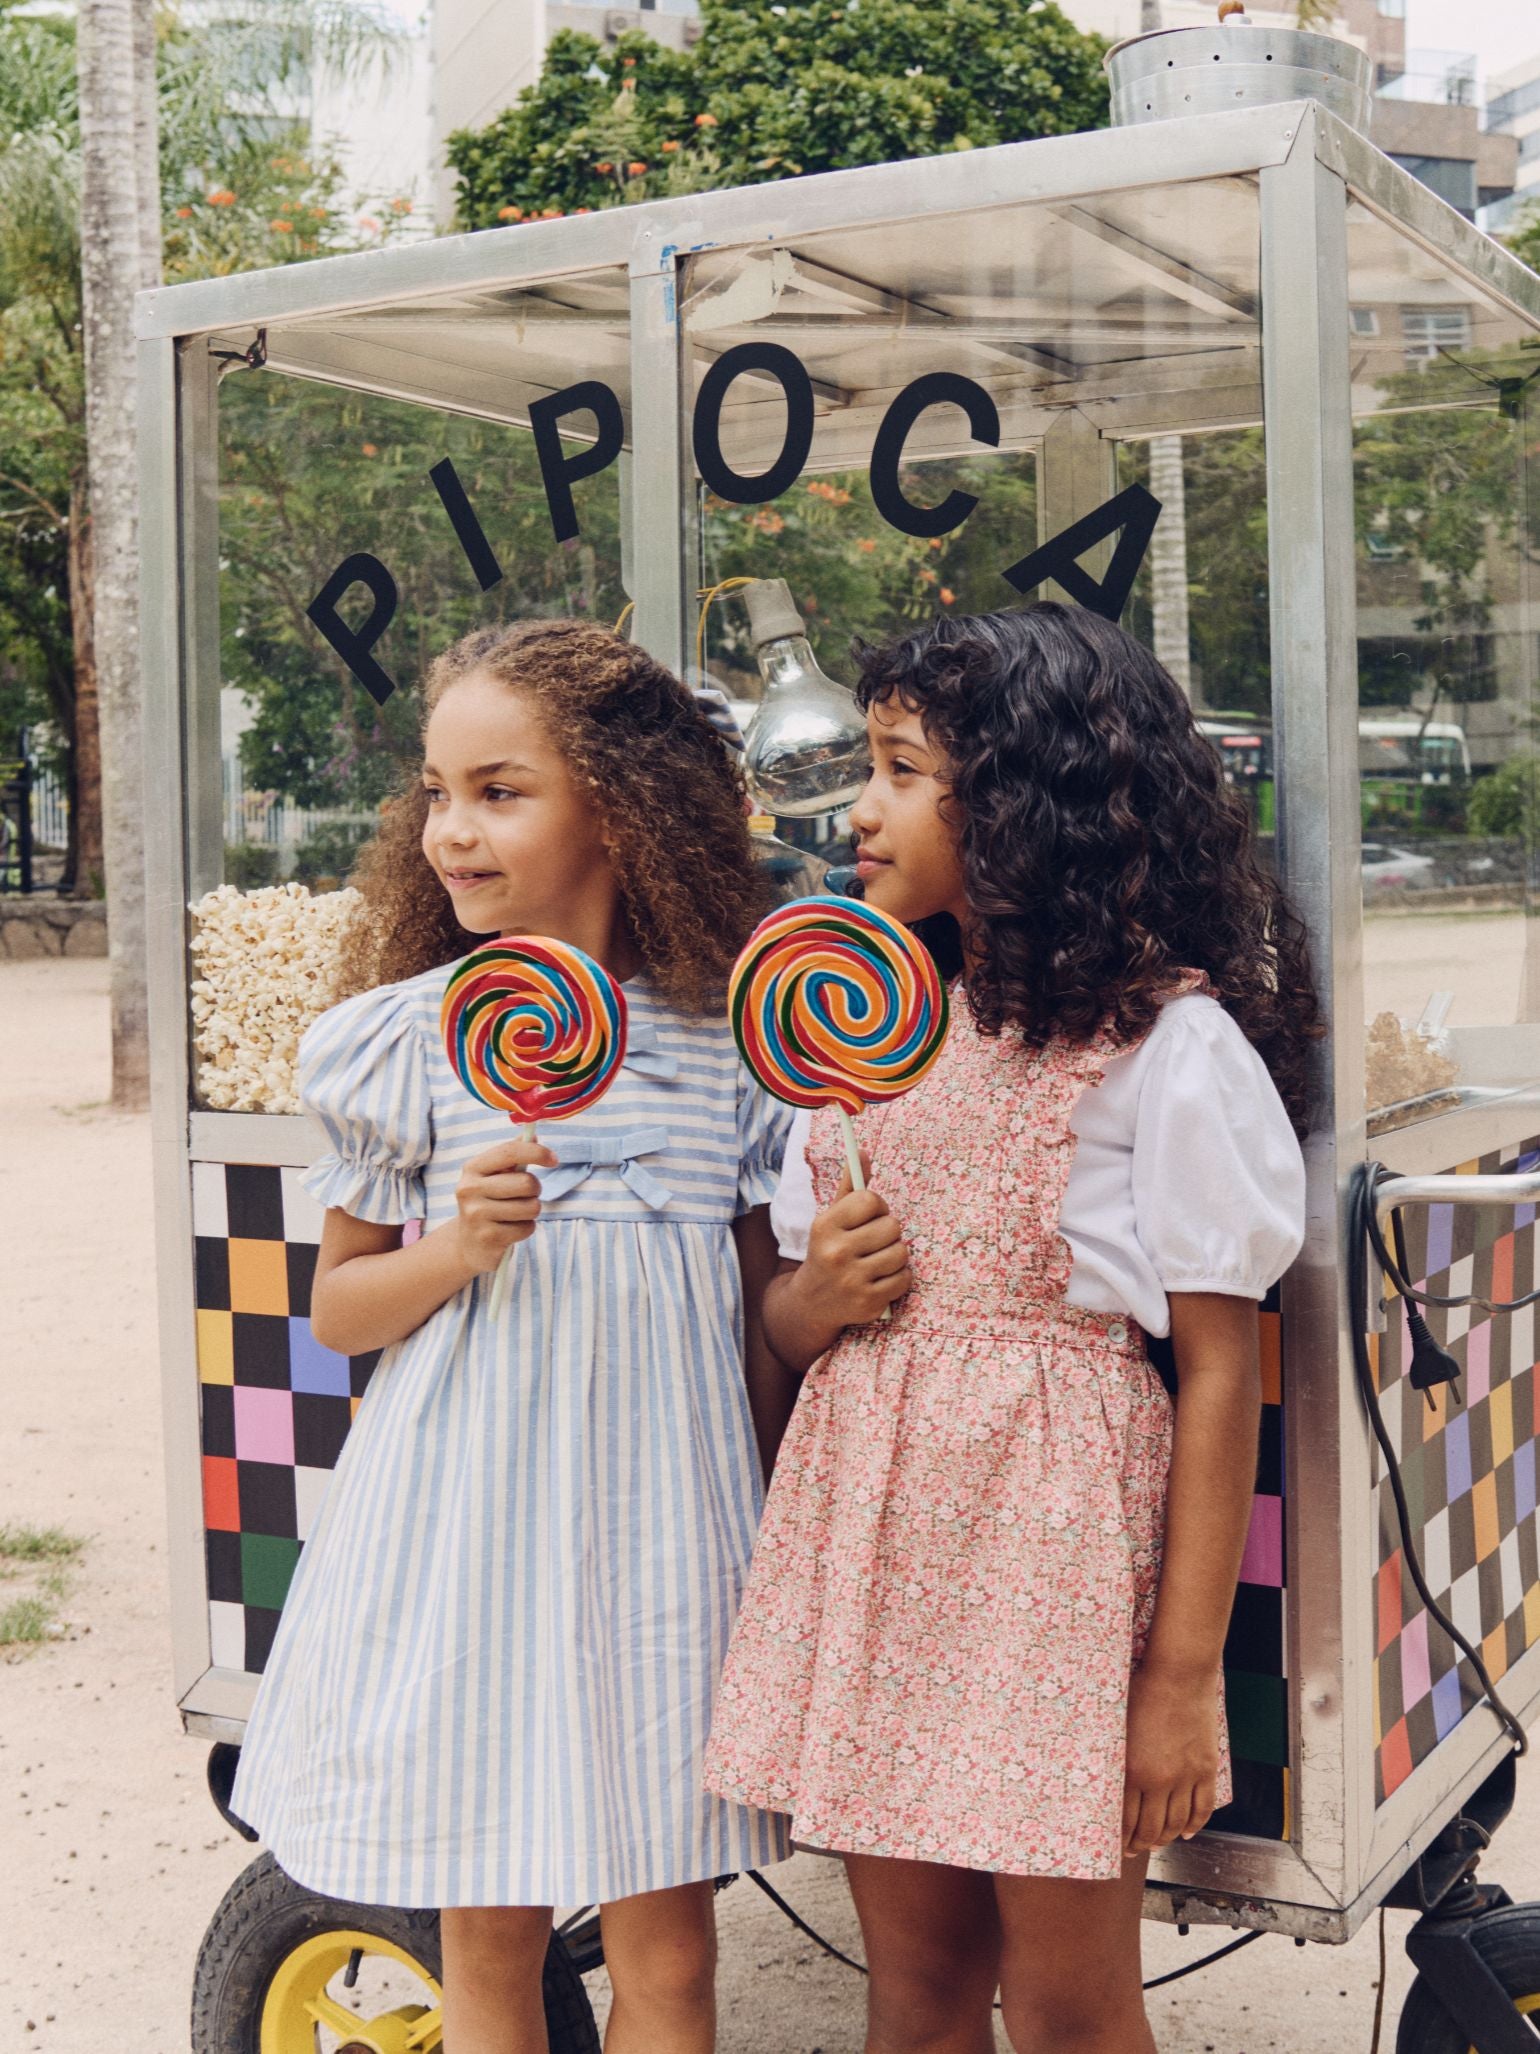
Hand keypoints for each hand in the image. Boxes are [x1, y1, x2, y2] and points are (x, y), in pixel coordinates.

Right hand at [452, 1135, 557, 1274]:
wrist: (467, 1244)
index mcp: (472, 1168)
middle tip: (527, 1195)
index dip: (537, 1152)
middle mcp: (470, 1189)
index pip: (509, 1152)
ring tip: (517, 1213)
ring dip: (532, 1210)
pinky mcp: (488, 1237)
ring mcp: (476, 1215)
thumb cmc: (488, 1203)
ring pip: (531, 1207)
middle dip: (536, 1190)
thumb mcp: (493, 1177)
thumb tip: (532, 1135)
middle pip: (526, 1183)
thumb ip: (512, 1155)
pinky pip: (527, 1228)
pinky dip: (526, 1228)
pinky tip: (511, 1229)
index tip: (554, 1160)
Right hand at [799, 1152, 911, 1330]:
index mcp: (825, 1226)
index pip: (870, 1200)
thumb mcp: (831, 1218)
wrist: (811, 1303)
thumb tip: (862, 1152)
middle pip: (892, 1226)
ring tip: (877, 1260)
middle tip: (872, 1241)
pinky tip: (880, 1278)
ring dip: (895, 1254)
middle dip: (887, 1232)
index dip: (877, 1206)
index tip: (869, 1216)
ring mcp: (852, 1280)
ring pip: (901, 1252)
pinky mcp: (868, 1303)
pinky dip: (898, 1277)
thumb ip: (850, 1187)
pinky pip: (904, 1278)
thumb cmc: (828, 1250)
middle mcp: (836, 1252)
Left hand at [1122, 1660, 1220, 1856]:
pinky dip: (1195, 1825)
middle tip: (1134, 1851)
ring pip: (1177, 1823)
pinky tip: (1185, 1833)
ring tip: (1156, 1842)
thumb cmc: (1142, 1693)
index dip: (1120, 1840)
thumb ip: (1114, 1759)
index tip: (1116, 1849)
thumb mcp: (1116, 1726)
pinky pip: (1203, 1808)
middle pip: (1151, 1828)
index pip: (1124, 1821)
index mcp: (1132, 1770)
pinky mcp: (1206, 1769)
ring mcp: (1186, 1776)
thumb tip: (1105, 1784)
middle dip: (1140, 1845)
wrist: (1178, 1674)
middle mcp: (1160, 1780)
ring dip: (1165, 1838)